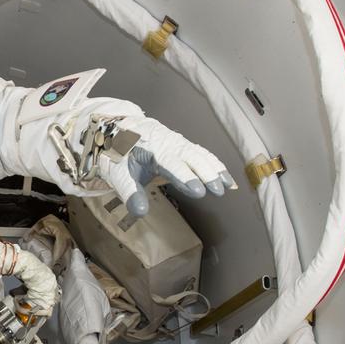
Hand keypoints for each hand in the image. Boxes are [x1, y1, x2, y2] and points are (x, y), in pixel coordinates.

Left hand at [95, 115, 233, 218]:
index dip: (185, 176)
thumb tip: (140, 212)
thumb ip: (129, 192)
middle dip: (206, 172)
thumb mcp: (117, 173)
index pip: (171, 162)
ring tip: (227, 186)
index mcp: (150, 146)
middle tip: (218, 190)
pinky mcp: (182, 146)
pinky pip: (201, 154)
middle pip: (191, 155)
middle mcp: (167, 142)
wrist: (117, 131)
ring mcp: (177, 142)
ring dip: (214, 169)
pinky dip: (215, 165)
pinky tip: (227, 179)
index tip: (198, 190)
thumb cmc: (118, 153)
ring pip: (199, 154)